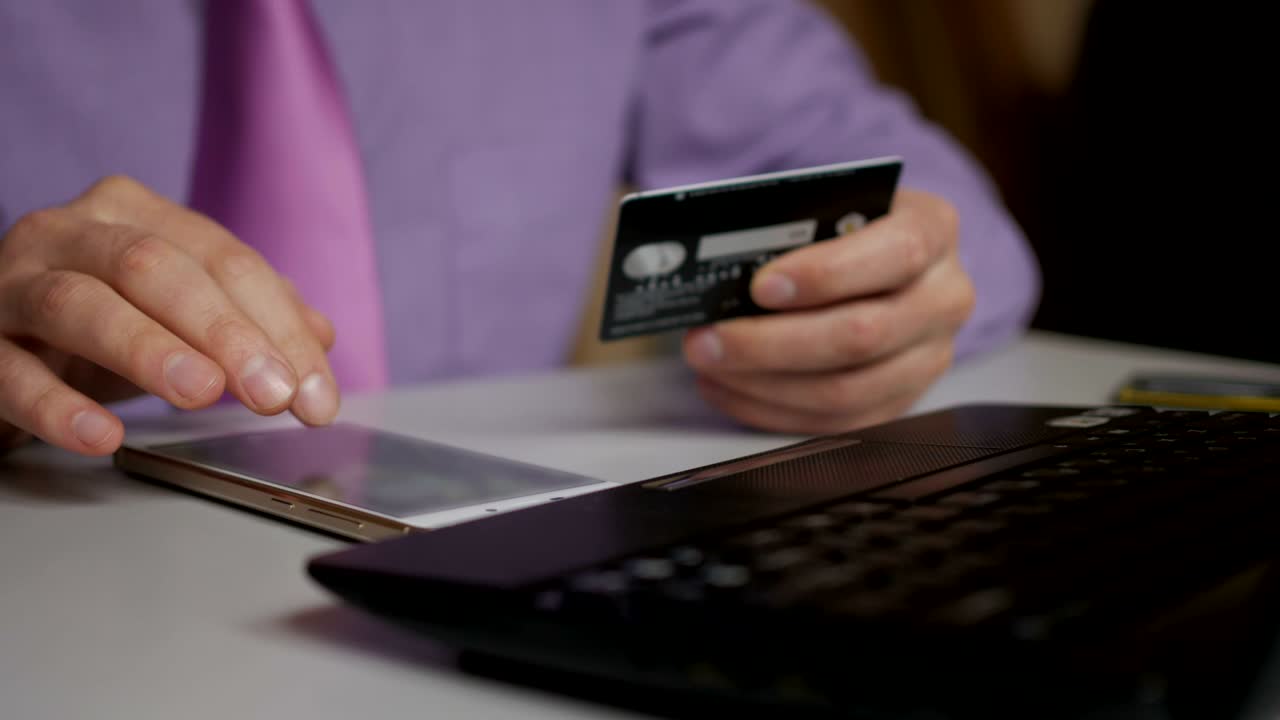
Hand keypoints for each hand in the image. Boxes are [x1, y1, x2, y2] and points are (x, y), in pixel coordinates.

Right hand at [0, 175, 338, 456]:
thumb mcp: (174, 313)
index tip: (316, 395)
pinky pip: (10, 370)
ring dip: (148, 349)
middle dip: (225, 333)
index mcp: (133, 215)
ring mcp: (10, 282)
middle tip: (273, 394)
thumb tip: (319, 337)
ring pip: (78, 303)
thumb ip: (247, 317)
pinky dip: (57, 405)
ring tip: (202, 393)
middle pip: (156, 269)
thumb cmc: (92, 326)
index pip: (223, 261)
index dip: (279, 327)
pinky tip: (102, 434)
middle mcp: (68, 233)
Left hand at [682, 188, 974, 433]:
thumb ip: (793, 227)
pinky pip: (835, 423)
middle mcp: (944, 298)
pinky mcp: (902, 401)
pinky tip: (730, 388)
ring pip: (845, 392)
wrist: (880, 259)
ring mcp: (929, 358)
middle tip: (708, 339)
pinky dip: (771, 410)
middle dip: (771, 342)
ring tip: (709, 363)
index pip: (896, 254)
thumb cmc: (843, 228)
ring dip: (763, 384)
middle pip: (862, 335)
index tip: (761, 286)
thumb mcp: (829, 205)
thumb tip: (721, 262)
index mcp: (934, 231)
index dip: (826, 275)